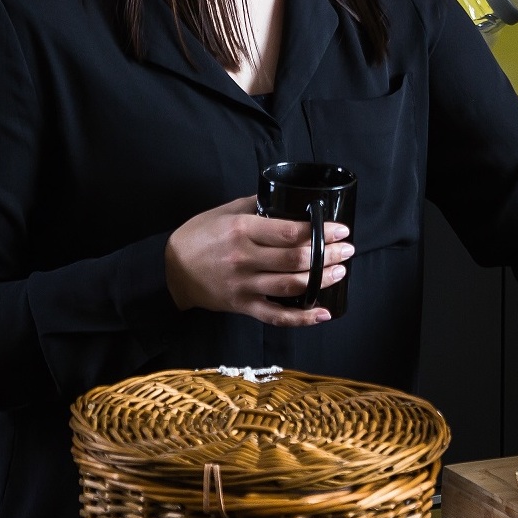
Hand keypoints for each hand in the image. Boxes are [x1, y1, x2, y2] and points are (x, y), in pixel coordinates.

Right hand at [164, 195, 354, 327]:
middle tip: (348, 249)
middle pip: (295, 259)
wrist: (169, 269)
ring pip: (290, 285)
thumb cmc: (200, 235)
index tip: (341, 229)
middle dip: (327, 254)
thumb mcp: (225, 211)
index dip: (319, 231)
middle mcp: (244, 258)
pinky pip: (275, 315)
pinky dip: (301, 318)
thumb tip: (289, 199)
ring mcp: (243, 285)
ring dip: (321, 280)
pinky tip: (323, 313)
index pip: (289, 231)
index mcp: (242, 230)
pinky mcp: (242, 306)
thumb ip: (257, 206)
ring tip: (340, 271)